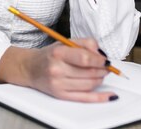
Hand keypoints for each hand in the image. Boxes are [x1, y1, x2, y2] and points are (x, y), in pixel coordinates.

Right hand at [0, 39, 115, 102]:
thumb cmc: (50, 55)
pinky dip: (100, 97)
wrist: (30, 68)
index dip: (100, 60)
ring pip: (90, 84)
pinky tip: (109, 95)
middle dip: (102, 70)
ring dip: (100, 79)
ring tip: (99, 74)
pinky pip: (85, 98)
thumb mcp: (64, 42)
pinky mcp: (61, 95)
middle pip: (89, 72)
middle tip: (105, 67)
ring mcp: (59, 84)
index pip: (85, 58)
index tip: (105, 60)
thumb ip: (85, 43)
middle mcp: (57, 69)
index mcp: (58, 53)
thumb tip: (101, 54)